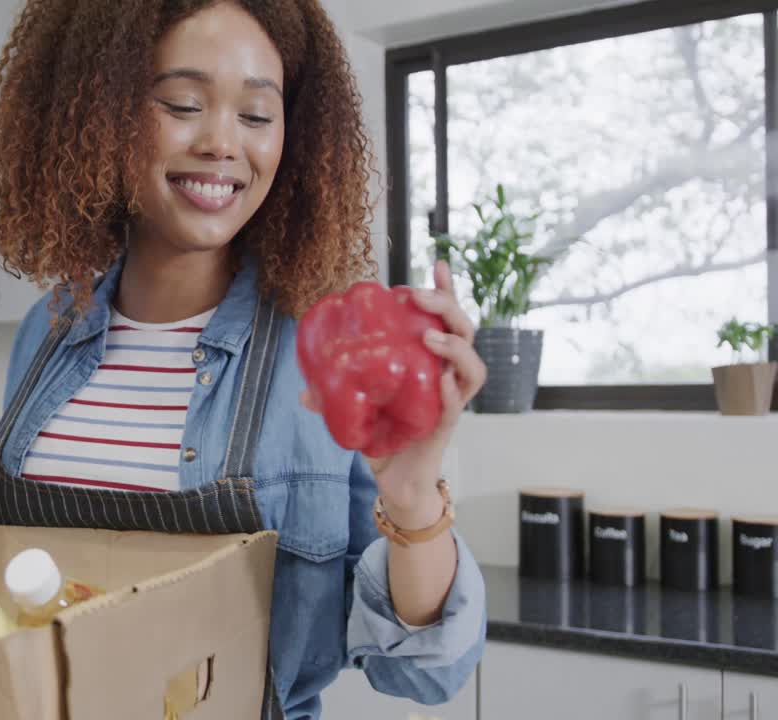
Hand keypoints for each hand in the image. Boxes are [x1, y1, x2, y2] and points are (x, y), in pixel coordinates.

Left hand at [302, 260, 486, 526]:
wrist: (394, 480)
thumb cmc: (382, 436)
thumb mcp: (354, 408)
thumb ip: (334, 395)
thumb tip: (304, 389)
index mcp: (428, 361)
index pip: (445, 319)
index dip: (446, 290)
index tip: (436, 261)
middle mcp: (446, 376)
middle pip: (465, 331)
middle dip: (447, 306)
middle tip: (419, 296)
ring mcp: (450, 401)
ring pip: (473, 367)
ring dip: (455, 345)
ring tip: (430, 336)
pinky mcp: (446, 427)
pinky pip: (457, 404)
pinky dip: (451, 389)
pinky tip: (439, 377)